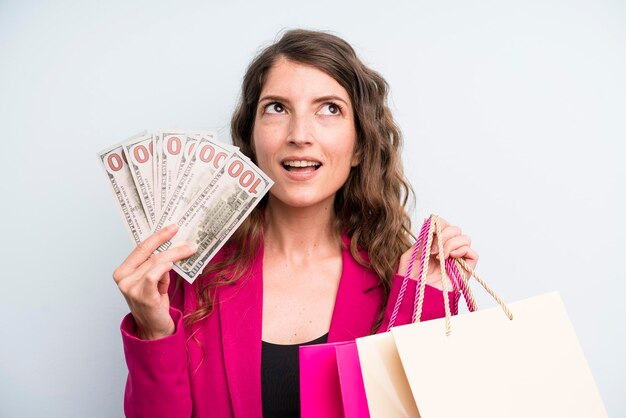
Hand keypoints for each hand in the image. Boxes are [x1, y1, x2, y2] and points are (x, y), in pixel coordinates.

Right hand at [113, 224, 197, 339]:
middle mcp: (123, 278)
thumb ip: (157, 265)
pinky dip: (164, 269)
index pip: (141, 248)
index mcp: (123, 271)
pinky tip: (172, 266)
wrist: (155, 328)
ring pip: (156, 263)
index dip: (158, 236)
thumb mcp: (154, 280)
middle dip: (173, 246)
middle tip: (189, 241)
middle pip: (151, 255)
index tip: (173, 227)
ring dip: (175, 256)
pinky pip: (154, 275)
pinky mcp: (141, 296)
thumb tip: (175, 246)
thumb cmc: (154, 303)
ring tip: (189, 252)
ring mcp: (130, 288)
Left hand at [397, 217, 478, 289]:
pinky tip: (451, 257)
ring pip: (465, 238)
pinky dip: (463, 250)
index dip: (439, 223)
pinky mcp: (464, 271)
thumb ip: (423, 238)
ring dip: (451, 243)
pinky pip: (473, 254)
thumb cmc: (409, 281)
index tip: (430, 233)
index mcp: (434, 245)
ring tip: (439, 256)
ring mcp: (456, 260)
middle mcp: (446, 251)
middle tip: (432, 250)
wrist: (415, 298)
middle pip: (455, 229)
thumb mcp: (411, 254)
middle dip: (444, 234)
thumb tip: (432, 222)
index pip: (444, 225)